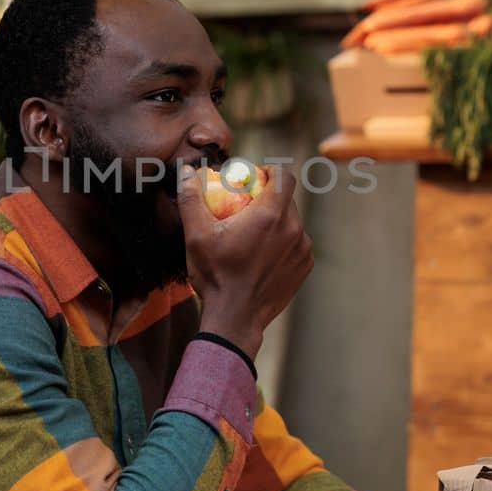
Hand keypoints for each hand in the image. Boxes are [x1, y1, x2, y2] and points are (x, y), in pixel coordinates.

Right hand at [177, 164, 312, 360]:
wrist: (236, 318)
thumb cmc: (215, 275)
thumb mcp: (196, 235)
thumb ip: (191, 198)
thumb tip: (186, 172)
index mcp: (270, 215)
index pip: (284, 177)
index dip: (271, 172)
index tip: (257, 178)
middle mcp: (293, 229)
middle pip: (287, 200)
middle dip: (270, 198)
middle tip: (248, 208)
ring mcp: (302, 249)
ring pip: (293, 222)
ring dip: (277, 222)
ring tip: (254, 235)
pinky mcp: (305, 267)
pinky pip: (297, 244)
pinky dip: (284, 243)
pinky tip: (264, 255)